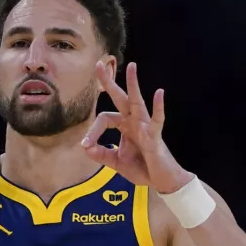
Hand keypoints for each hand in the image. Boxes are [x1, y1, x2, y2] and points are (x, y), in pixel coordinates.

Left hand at [81, 61, 192, 193]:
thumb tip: (84, 146)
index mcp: (124, 127)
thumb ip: (100, 154)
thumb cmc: (142, 168)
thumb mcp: (115, 162)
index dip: (92, 130)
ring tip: (131, 66)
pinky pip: (157, 120)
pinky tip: (159, 93)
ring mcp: (145, 127)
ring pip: (137, 102)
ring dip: (133, 85)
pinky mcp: (155, 136)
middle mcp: (134, 122)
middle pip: (119, 99)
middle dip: (108, 82)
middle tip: (98, 64)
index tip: (86, 144)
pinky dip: (158, 107)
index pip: (104, 119)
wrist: (161, 181)